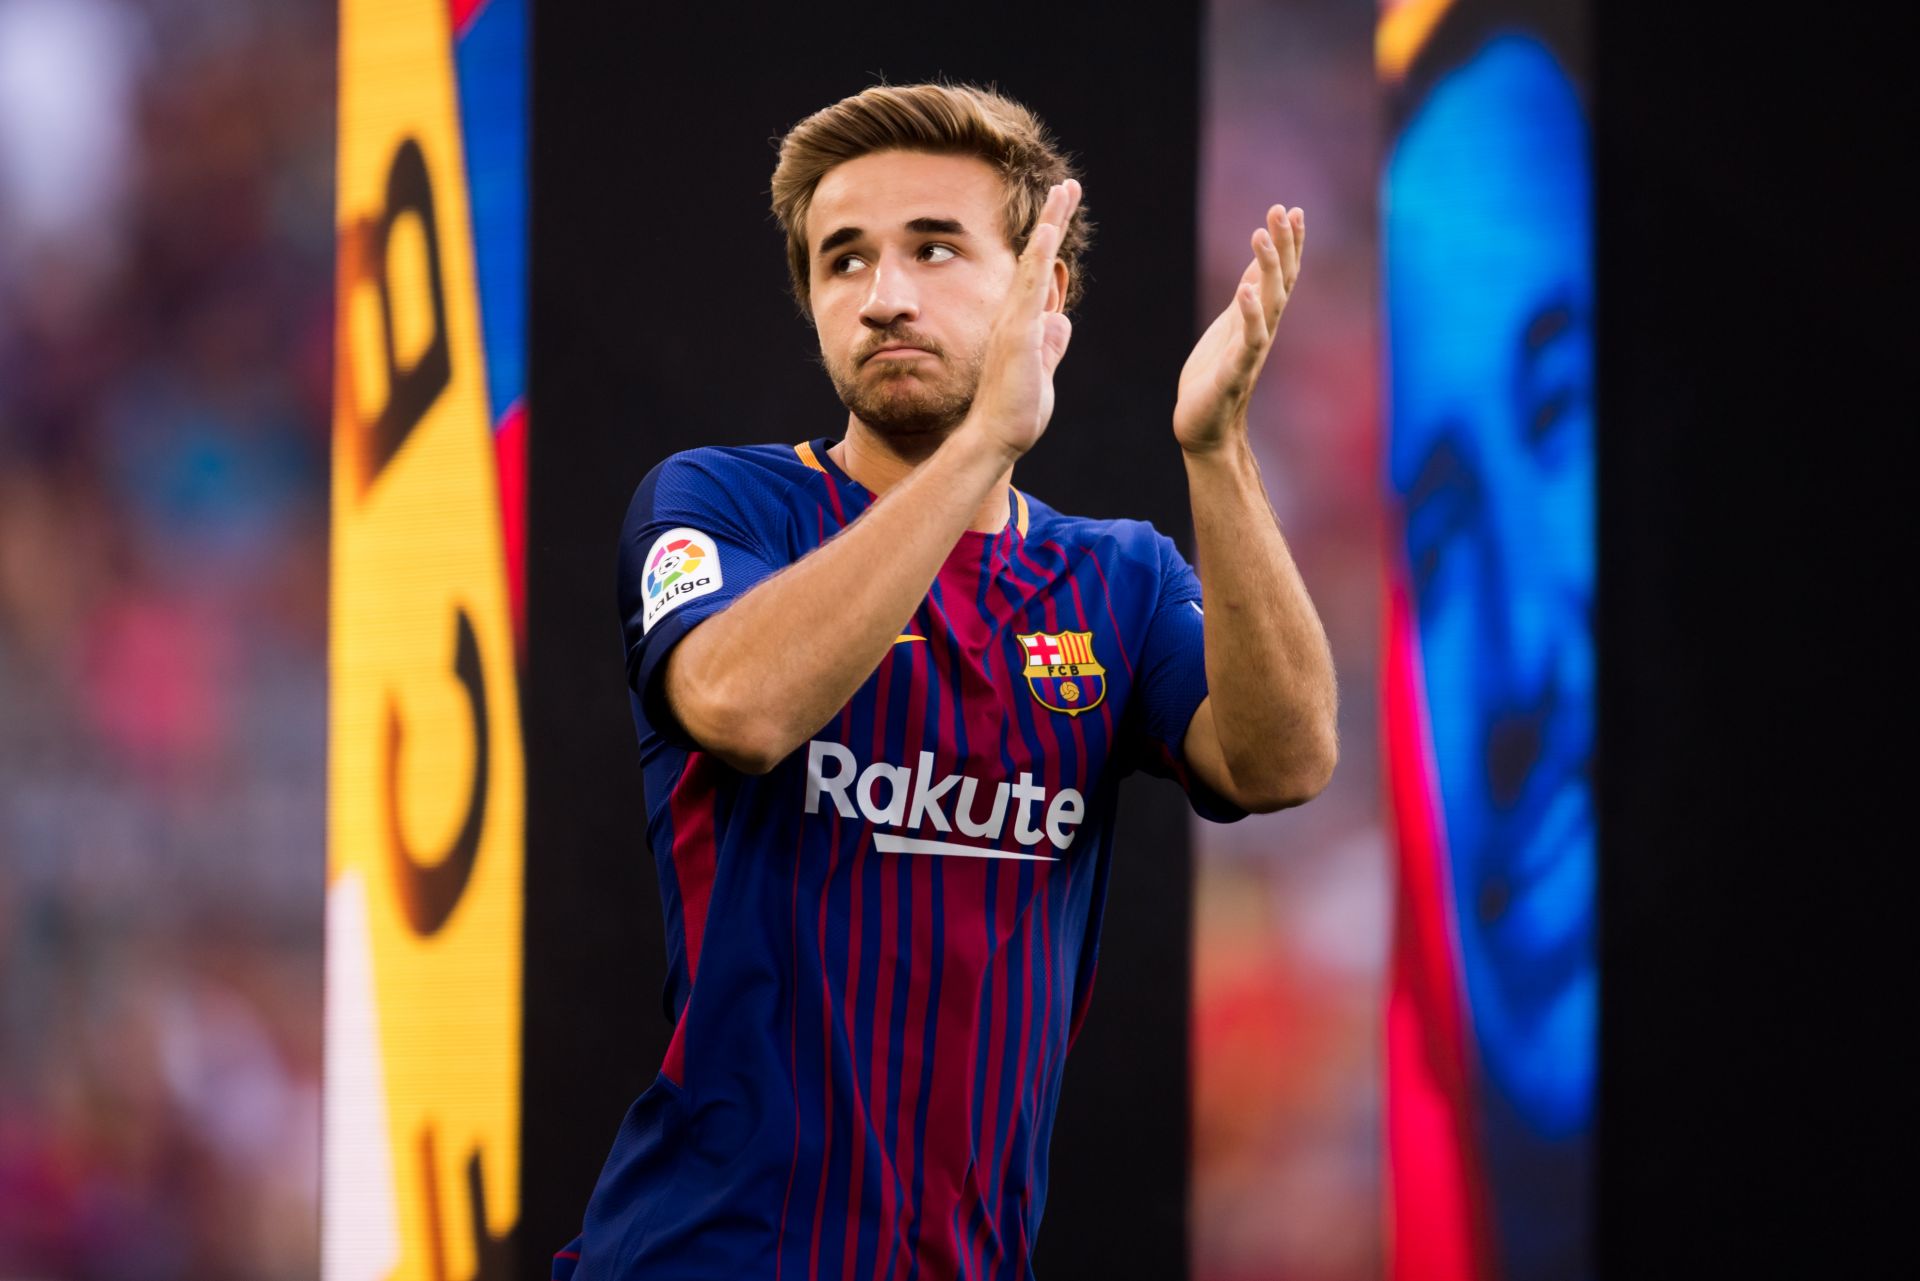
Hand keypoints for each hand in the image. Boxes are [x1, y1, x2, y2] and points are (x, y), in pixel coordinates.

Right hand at [958, 179, 1080, 461]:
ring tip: (1066, 191)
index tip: (1061, 212)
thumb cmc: (1013, 415)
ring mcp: (1015, 322)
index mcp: (1023, 324)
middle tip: (1068, 185)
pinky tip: (1048, 232)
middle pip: (1037, 256)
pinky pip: (1029, 289)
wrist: (993, 440)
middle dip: (1053, 218)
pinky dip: (1038, 258)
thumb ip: (1050, 346)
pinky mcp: (1018, 335)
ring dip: (1050, 224)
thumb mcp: (1042, 373)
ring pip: (1034, 262)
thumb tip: (1062, 320)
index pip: (1040, 274)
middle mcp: (1016, 315)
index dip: (1050, 242)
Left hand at [1174, 204, 1303, 454]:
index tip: (1292, 209)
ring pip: (1268, 304)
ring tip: (1261, 235)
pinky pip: (1247, 341)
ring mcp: (1250, 351)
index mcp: (1259, 319)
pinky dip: (1249, 316)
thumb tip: (1255, 267)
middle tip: (1283, 210)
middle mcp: (1262, 331)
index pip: (1281, 275)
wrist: (1206, 430)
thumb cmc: (1215, 379)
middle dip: (1283, 245)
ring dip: (1267, 269)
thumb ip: (1246, 300)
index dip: (1289, 244)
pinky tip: (1244, 291)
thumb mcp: (1229, 329)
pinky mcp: (1234, 372)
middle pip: (1280, 281)